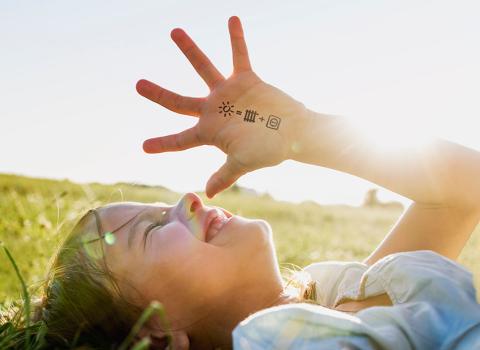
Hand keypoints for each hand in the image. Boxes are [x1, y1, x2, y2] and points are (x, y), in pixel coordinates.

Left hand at [136, 16, 309, 198]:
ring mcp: (228, 94)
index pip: (180, 140)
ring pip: (203, 69)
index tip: (143, 147)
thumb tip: (208, 194)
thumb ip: (225, 175)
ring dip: (189, 51)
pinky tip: (232, 18)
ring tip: (174, 31)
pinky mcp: (246, 80)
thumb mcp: (243, 163)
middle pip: (178, 102)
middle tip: (137, 84)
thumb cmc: (269, 150)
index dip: (162, 143)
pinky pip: (239, 55)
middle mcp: (214, 111)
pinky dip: (237, 39)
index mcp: (210, 133)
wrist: (294, 134)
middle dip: (158, 94)